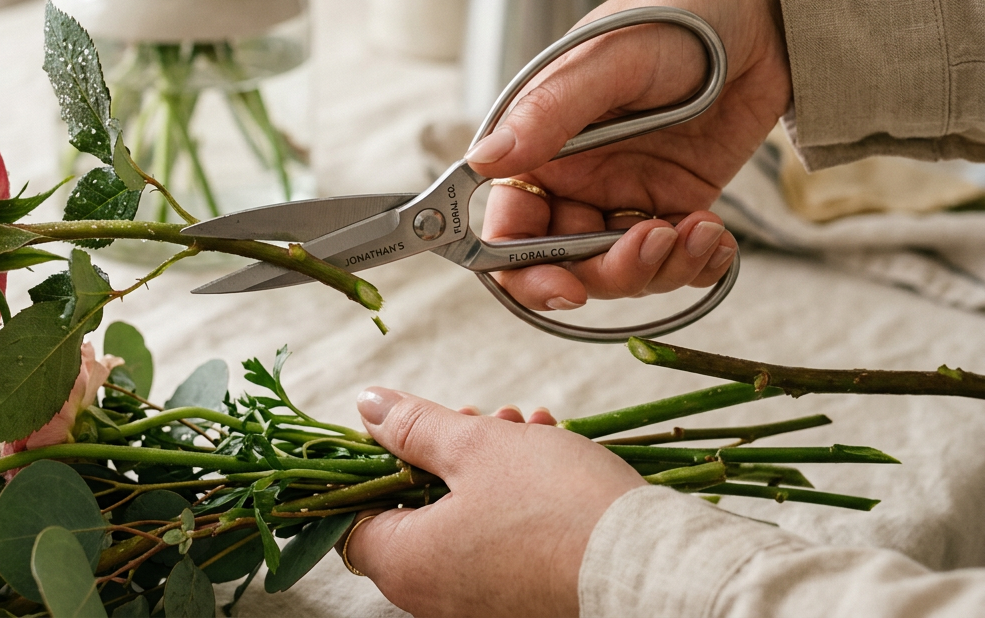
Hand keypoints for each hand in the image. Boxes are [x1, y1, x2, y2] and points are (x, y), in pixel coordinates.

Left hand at [343, 388, 644, 617]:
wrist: (649, 565)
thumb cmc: (557, 507)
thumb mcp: (476, 445)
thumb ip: (414, 427)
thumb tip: (369, 407)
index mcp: (406, 565)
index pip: (355, 515)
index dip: (378, 464)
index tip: (411, 432)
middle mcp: (434, 599)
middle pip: (416, 512)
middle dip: (447, 453)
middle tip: (483, 420)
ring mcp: (479, 606)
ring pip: (464, 522)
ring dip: (488, 467)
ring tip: (526, 428)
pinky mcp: (521, 603)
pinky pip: (500, 546)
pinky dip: (515, 500)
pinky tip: (549, 456)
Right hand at [469, 0, 789, 310]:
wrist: (770, 6)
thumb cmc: (681, 10)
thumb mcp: (612, 58)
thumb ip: (548, 113)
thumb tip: (482, 162)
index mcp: (538, 141)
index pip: (508, 225)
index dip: (522, 268)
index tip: (563, 287)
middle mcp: (573, 175)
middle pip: (564, 261)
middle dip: (608, 271)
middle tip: (651, 247)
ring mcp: (624, 191)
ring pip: (621, 269)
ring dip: (660, 267)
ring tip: (700, 230)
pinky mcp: (675, 200)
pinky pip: (672, 260)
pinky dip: (695, 264)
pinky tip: (717, 237)